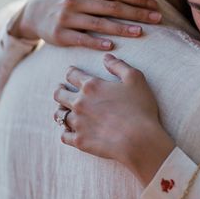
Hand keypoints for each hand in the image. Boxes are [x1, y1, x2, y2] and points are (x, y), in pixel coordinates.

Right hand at [9, 0, 162, 49]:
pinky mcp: (60, 35)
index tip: (154, 5)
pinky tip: (111, 45)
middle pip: (112, 7)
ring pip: (99, 24)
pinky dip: (96, 42)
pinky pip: (81, 39)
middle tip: (157, 19)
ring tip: (141, 32)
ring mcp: (67, 18)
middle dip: (136, 13)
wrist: (32, 13)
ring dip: (122, 29)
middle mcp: (74, 0)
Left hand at [53, 54, 174, 184]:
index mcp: (91, 86)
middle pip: (59, 94)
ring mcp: (78, 123)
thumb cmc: (140, 108)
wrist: (138, 140)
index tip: (72, 72)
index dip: (71, 72)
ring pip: (59, 115)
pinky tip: (69, 131)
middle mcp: (80, 103)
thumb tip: (106, 57)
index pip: (72, 74)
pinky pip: (64, 136)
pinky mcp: (80, 141)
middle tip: (61, 89)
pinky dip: (66, 133)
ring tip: (63, 111)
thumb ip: (119, 65)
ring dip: (60, 111)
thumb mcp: (135, 79)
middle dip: (60, 90)